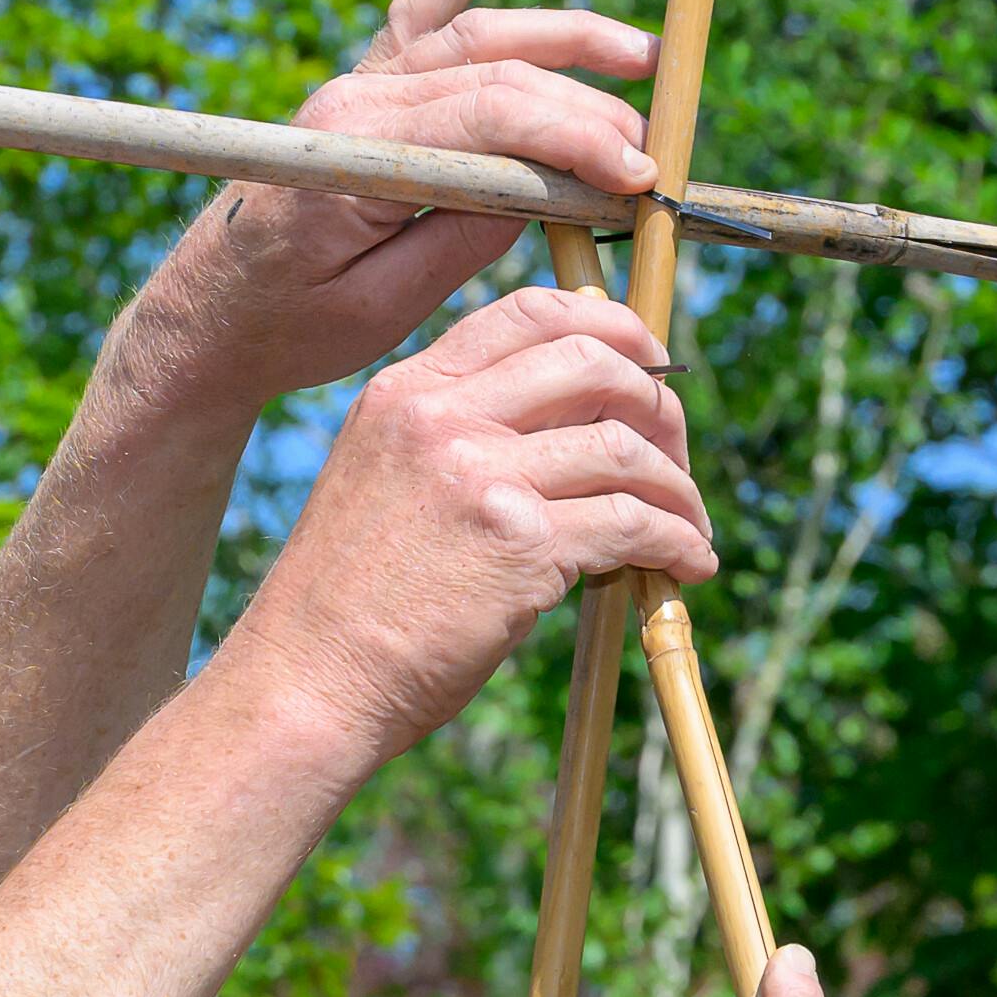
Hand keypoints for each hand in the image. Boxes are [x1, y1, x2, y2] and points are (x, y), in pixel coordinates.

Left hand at [139, 0, 659, 409]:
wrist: (206, 319)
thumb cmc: (286, 327)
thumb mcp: (379, 309)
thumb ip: (458, 242)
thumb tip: (543, 194)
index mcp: (359, 156)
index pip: (491, 122)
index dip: (575, 143)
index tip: (638, 176)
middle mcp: (357, 102)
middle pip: (495, 75)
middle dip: (585, 107)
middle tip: (650, 150)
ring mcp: (357, 90)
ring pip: (474, 39)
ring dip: (560, 39)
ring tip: (636, 54)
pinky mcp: (360, 94)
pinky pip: (417, 19)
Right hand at [210, 285, 709, 769]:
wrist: (307, 683)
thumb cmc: (347, 607)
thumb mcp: (382, 483)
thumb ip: (453, 441)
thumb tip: (566, 434)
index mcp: (408, 392)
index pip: (530, 313)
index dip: (612, 326)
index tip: (648, 364)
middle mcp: (444, 417)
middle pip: (594, 362)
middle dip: (658, 403)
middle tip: (677, 453)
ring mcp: (482, 475)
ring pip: (625, 447)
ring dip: (678, 488)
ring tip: (690, 526)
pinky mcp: (520, 543)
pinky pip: (633, 522)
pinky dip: (676, 541)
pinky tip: (686, 565)